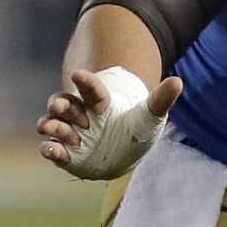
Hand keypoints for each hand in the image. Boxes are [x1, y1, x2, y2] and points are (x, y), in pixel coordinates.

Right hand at [38, 66, 182, 178]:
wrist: (124, 150)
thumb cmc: (135, 126)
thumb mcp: (150, 114)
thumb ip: (160, 99)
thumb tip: (178, 81)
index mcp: (100, 102)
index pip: (91, 88)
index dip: (85, 81)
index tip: (78, 75)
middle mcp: (81, 113)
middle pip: (66, 104)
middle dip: (61, 104)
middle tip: (62, 107)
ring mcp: (70, 132)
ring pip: (54, 123)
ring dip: (50, 124)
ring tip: (49, 127)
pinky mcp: (66, 152)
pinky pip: (54, 148)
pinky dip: (49, 149)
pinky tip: (49, 150)